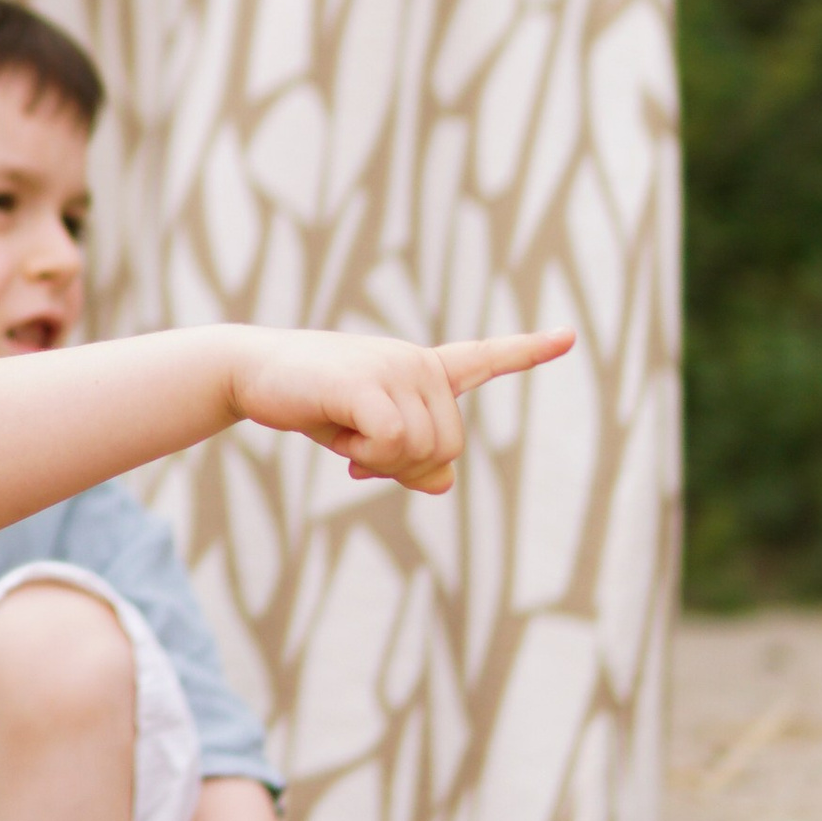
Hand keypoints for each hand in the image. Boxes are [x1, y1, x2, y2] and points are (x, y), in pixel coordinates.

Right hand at [229, 324, 573, 493]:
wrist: (253, 373)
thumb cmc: (312, 403)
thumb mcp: (366, 438)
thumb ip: (410, 459)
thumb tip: (443, 484)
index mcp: (421, 369)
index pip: (483, 358)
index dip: (528, 351)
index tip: (569, 336)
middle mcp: (416, 362)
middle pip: (447, 447)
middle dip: (405, 464)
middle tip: (360, 452)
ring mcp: (395, 368)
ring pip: (420, 450)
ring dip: (378, 460)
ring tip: (344, 432)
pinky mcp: (367, 382)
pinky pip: (392, 442)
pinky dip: (366, 455)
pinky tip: (339, 438)